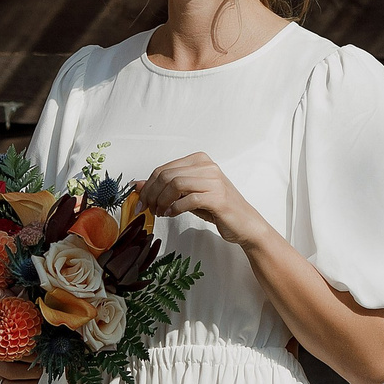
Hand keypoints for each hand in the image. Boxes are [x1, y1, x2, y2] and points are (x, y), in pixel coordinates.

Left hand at [139, 152, 269, 245]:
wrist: (245, 223)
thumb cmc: (217, 208)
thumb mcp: (188, 194)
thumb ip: (166, 188)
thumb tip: (138, 185)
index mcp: (200, 160)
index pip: (164, 168)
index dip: (148, 185)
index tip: (141, 200)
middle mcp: (208, 167)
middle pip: (167, 175)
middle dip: (152, 194)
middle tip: (148, 208)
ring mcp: (214, 181)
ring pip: (175, 184)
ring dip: (162, 201)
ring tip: (160, 212)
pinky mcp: (218, 198)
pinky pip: (189, 199)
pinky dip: (175, 208)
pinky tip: (172, 214)